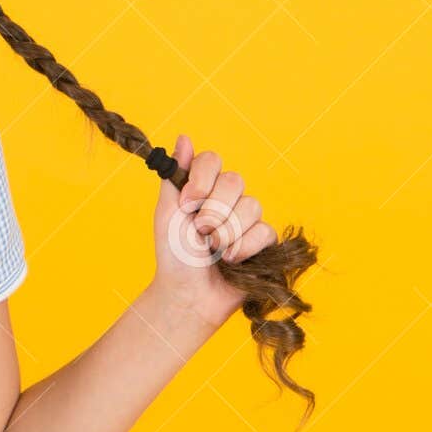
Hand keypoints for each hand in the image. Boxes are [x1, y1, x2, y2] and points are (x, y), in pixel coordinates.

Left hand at [149, 134, 277, 326]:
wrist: (188, 294)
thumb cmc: (174, 255)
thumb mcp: (167, 213)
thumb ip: (174, 176)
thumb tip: (184, 137)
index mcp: (202, 188)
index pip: (212, 160)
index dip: (202, 179)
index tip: (188, 202)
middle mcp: (227, 198)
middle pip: (235, 180)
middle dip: (214, 211)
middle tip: (200, 232)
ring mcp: (248, 218)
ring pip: (252, 205)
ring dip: (226, 232)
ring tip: (213, 250)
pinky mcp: (265, 241)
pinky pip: (264, 231)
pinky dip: (243, 247)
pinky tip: (231, 260)